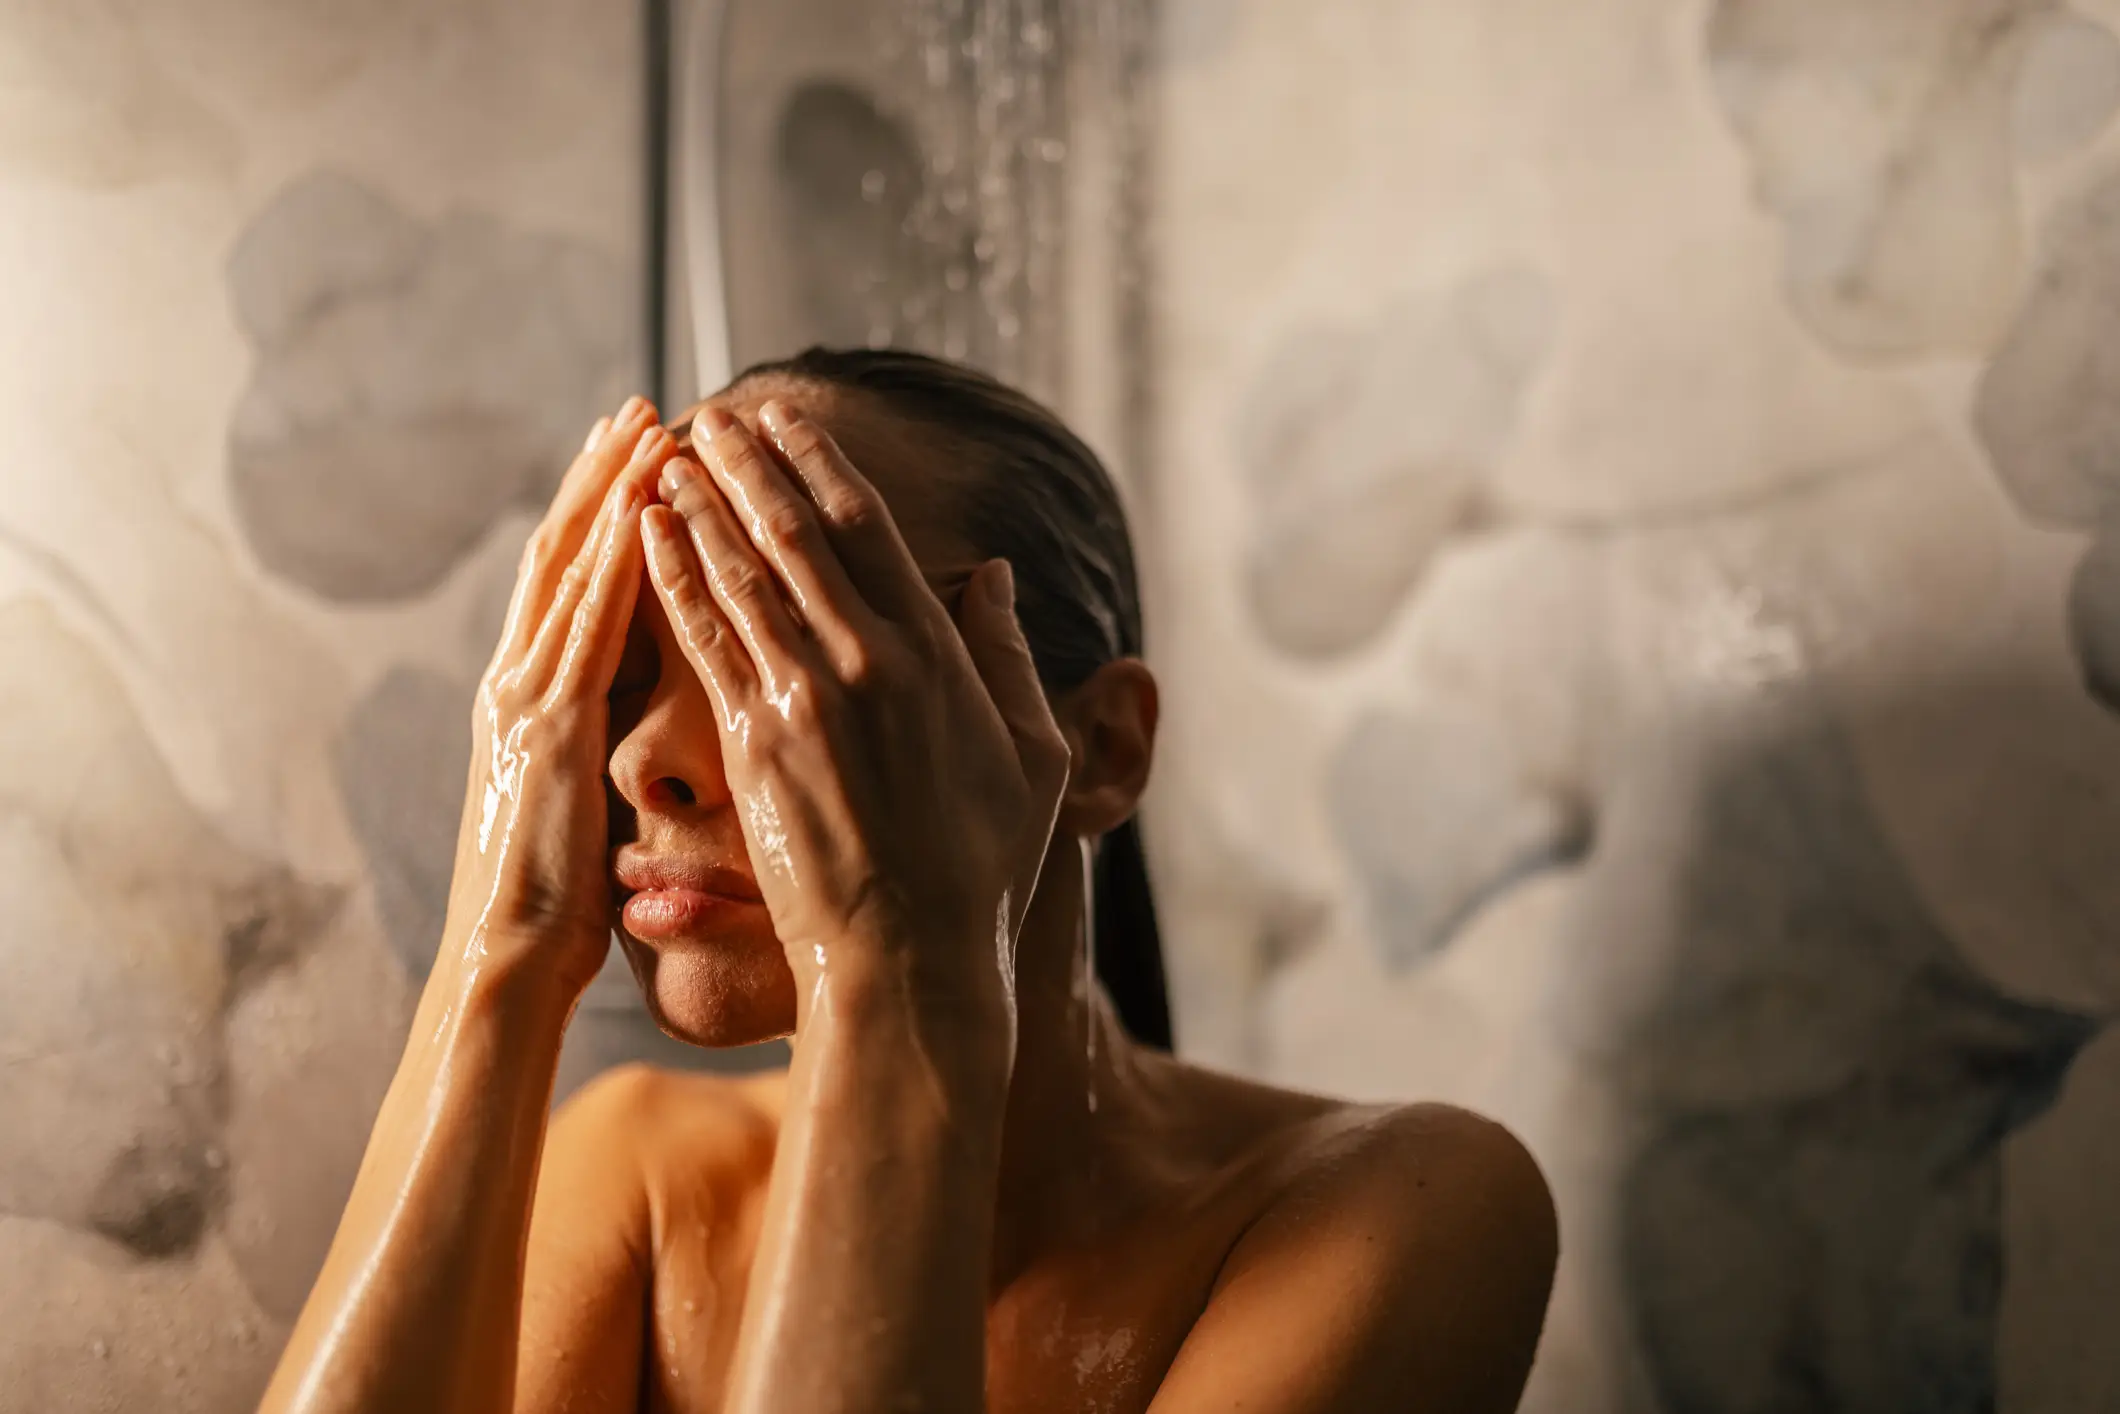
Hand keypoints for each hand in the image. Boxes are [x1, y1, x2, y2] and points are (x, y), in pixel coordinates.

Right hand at [437, 397, 678, 999]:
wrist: (507, 965)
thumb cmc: (555, 912)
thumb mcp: (583, 811)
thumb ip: (599, 757)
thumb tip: (644, 739)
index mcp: (529, 703)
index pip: (568, 587)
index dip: (600, 517)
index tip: (638, 457)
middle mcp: (517, 683)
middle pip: (562, 553)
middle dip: (602, 477)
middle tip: (643, 407)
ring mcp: (526, 697)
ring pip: (571, 568)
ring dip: (612, 490)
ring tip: (650, 422)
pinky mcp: (549, 724)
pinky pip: (588, 621)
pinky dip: (615, 555)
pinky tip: (645, 503)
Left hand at [639, 400, 1068, 1045]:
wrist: (909, 960)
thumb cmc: (981, 870)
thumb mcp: (1032, 758)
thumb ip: (1011, 658)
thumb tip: (994, 576)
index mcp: (936, 655)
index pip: (867, 528)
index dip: (820, 463)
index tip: (787, 421)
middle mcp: (868, 659)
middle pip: (795, 531)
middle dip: (750, 463)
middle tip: (715, 413)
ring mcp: (805, 698)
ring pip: (741, 571)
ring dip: (701, 502)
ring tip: (670, 451)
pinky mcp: (752, 744)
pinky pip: (704, 637)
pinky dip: (672, 574)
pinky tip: (649, 530)